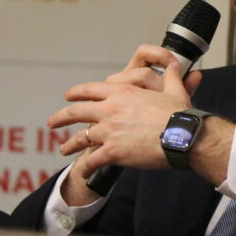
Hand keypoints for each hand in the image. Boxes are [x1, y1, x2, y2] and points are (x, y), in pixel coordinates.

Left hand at [49, 60, 201, 177]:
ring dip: (70, 144)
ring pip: (80, 138)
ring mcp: (109, 131)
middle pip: (77, 111)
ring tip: (63, 149)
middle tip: (52, 121)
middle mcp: (110, 109)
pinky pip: (92, 161)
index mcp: (122, 92)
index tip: (69, 96)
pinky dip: (86, 167)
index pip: (91, 90)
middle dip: (61, 117)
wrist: (182, 137)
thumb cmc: (180, 115)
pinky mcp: (112, 152)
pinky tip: (83, 171)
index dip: (77, 93)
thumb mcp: (175, 90)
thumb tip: (176, 65)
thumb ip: (172, 76)